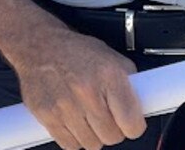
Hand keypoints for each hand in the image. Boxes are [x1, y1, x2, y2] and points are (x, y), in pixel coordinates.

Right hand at [9, 24, 145, 149]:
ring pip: (91, 144)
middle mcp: (87, 90)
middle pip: (112, 137)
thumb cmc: (74, 50)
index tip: (129, 121)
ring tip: (84, 112)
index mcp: (108, 74)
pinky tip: (71, 118)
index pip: (132, 124)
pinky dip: (72, 136)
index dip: (132, 125)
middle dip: (110, 128)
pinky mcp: (47, 115)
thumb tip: (147, 102)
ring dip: (91, 133)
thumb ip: (128, 81)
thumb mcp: (109, 56)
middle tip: (103, 112)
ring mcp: (65, 105)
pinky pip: (70, 145)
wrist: (37, 44)